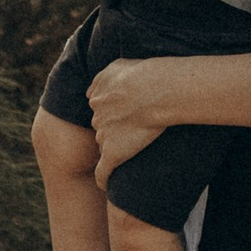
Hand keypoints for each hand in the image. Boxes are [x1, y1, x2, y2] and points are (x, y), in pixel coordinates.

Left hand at [87, 62, 168, 183]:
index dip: (112, 110)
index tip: (124, 113)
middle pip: (101, 125)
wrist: (153, 90)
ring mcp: (103, 135)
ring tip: (133, 150)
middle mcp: (97, 114)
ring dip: (115, 147)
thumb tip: (98, 85)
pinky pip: (102, 172)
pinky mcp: (113, 153)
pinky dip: (103, 179)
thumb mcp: (118, 64)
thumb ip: (105, 75)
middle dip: (113, 128)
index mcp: (97, 94)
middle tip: (134, 128)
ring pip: (104, 144)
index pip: (99, 106)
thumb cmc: (143, 74)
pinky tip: (105, 186)